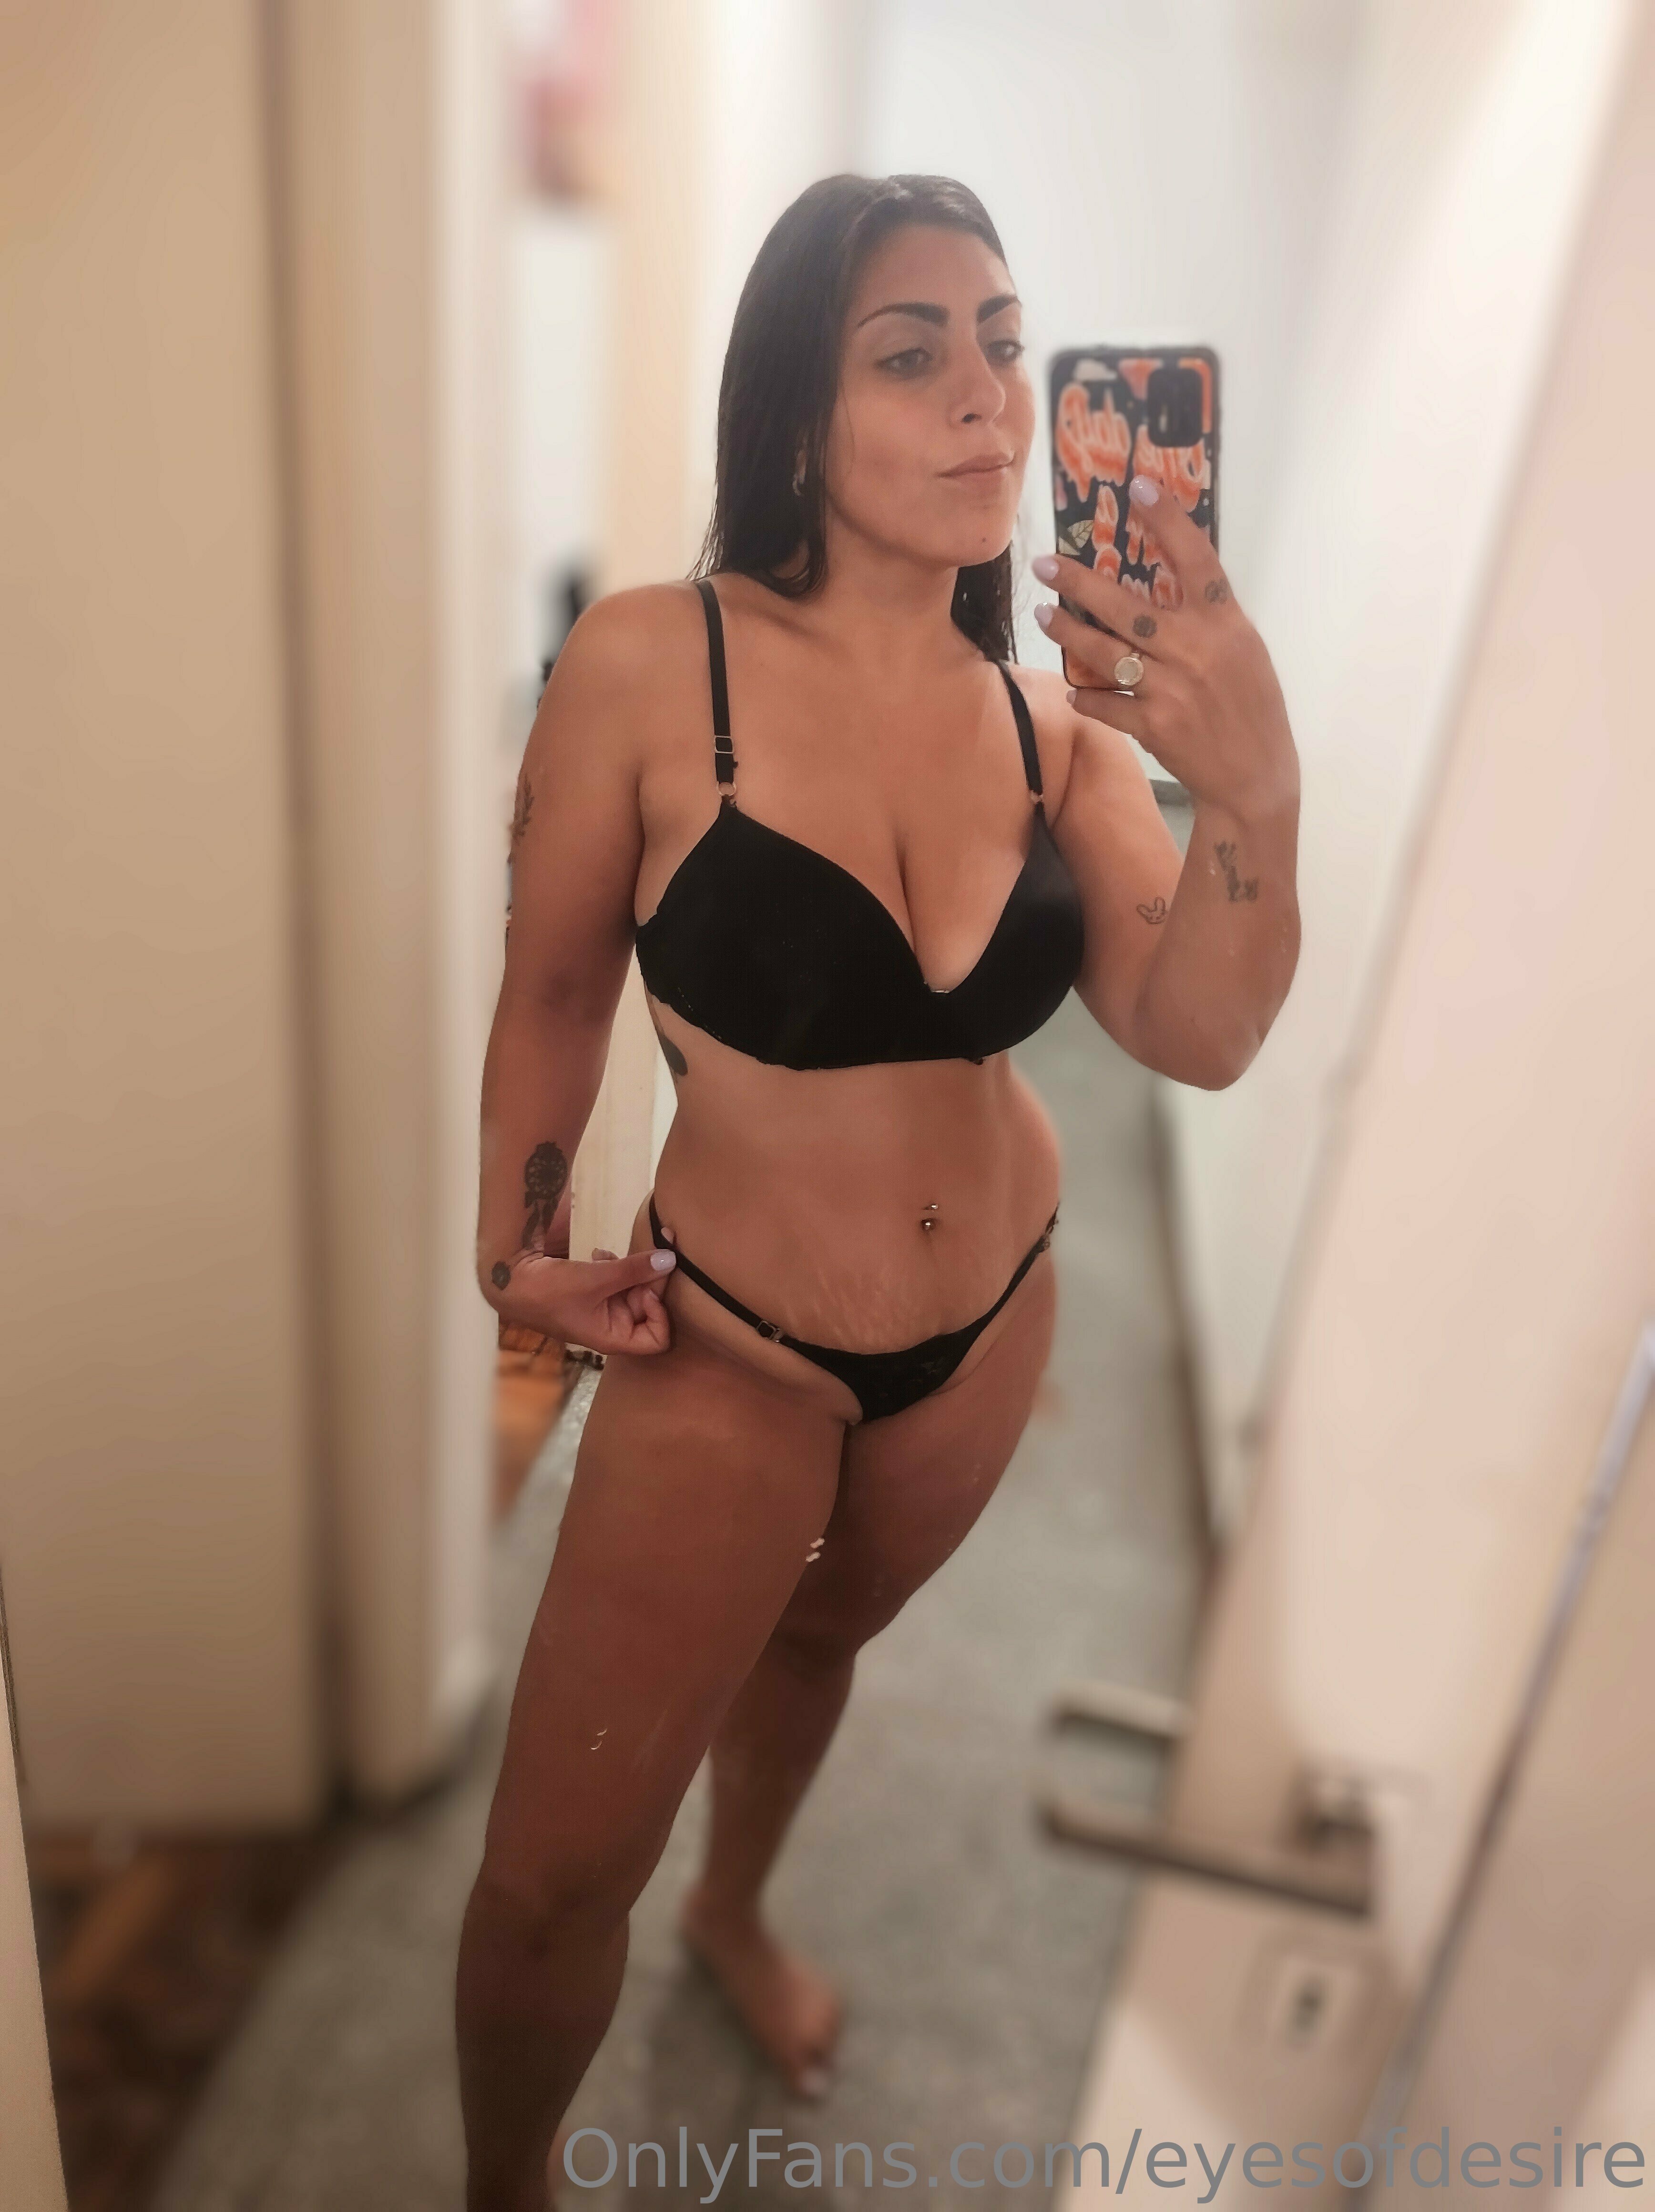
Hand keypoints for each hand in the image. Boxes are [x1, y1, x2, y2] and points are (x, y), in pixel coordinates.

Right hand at [485, 1244, 675, 1354]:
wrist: (511, 1281)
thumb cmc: (550, 1290)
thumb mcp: (596, 1278)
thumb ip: (635, 1270)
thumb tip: (670, 1259)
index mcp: (613, 1337)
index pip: (658, 1339)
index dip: (662, 1314)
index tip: (649, 1289)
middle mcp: (612, 1326)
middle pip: (649, 1307)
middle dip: (648, 1279)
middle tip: (648, 1251)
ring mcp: (602, 1308)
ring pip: (634, 1289)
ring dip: (629, 1269)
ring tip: (607, 1256)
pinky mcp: (593, 1291)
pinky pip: (617, 1280)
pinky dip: (613, 1265)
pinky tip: (596, 1254)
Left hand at [1032, 475, 1296, 820]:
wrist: (1256, 776)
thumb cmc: (1252, 706)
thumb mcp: (1244, 650)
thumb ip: (1208, 617)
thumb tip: (1166, 580)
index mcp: (1226, 623)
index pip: (1196, 559)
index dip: (1168, 520)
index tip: (1139, 487)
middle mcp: (1197, 650)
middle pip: (1127, 607)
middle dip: (1080, 583)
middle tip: (1045, 563)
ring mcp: (1172, 689)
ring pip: (1105, 653)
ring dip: (1068, 632)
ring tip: (1042, 611)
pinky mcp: (1153, 726)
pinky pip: (1106, 704)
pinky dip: (1087, 696)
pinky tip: (1072, 689)